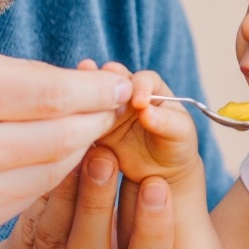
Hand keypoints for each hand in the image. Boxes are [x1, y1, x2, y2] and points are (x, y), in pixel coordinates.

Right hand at [0, 46, 131, 248]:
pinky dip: (48, 178)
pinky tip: (54, 160)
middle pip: (62, 138)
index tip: (122, 84)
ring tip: (89, 130)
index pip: (53, 95)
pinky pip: (28, 200)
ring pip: (53, 174)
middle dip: (97, 121)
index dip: (97, 91)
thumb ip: (20, 76)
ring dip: (79, 151)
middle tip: (116, 107)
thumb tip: (86, 85)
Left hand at [0, 147, 173, 248]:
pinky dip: (44, 195)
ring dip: (68, 191)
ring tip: (81, 152)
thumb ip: (147, 236)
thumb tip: (157, 178)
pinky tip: (55, 164)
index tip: (157, 185)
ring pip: (53, 240)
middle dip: (98, 202)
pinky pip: (27, 231)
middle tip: (107, 156)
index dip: (152, 231)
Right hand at [83, 61, 202, 186]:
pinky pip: (86, 124)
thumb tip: (145, 111)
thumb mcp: (180, 133)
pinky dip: (78, 122)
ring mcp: (109, 112)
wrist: (162, 171)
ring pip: (95, 101)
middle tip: (92, 78)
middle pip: (112, 82)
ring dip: (84, 96)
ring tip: (73, 93)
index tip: (138, 102)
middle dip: (102, 80)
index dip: (139, 86)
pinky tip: (68, 121)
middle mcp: (126, 95)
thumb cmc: (176, 145)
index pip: (143, 80)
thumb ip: (165, 121)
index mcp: (152, 88)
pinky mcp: (96, 130)